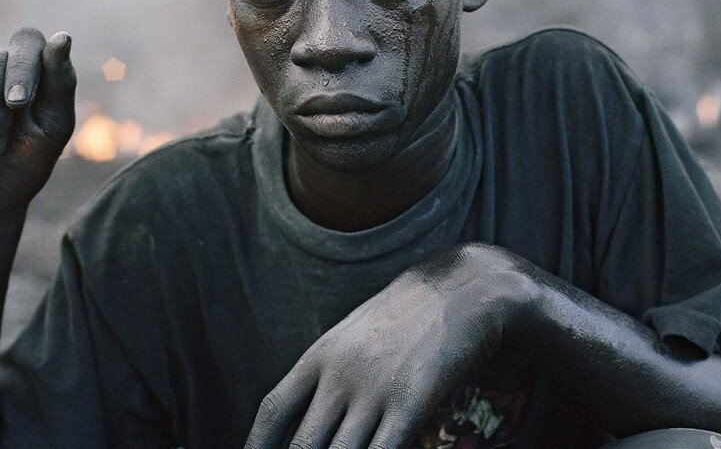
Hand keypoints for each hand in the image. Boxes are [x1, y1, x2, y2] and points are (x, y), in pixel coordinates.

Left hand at [245, 243, 525, 448]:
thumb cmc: (412, 316)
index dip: (256, 446)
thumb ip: (334, 372)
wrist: (463, 287)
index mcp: (322, 354)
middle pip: (303, 445)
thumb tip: (315, 415)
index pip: (275, 410)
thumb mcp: (359, 334)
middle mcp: (341, 373)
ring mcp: (375, 388)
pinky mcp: (412, 401)